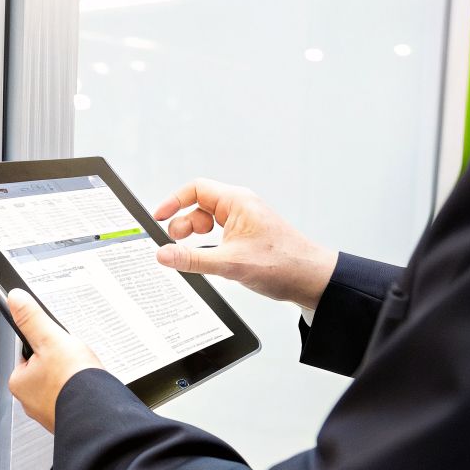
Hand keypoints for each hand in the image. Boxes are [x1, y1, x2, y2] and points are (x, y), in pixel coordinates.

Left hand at [7, 289, 103, 433]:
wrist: (99, 414)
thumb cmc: (74, 384)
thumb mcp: (51, 340)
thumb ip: (32, 319)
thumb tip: (15, 299)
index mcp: (20, 383)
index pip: (28, 353)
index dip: (46, 344)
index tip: (57, 345)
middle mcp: (31, 401)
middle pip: (45, 368)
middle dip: (61, 362)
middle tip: (73, 361)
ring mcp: (50, 412)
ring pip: (61, 384)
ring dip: (73, 378)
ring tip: (83, 375)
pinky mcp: (67, 418)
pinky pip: (73, 398)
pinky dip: (81, 392)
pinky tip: (89, 389)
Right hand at [152, 178, 337, 309]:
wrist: (310, 279)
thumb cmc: (283, 264)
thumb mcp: (230, 263)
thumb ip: (192, 259)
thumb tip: (164, 254)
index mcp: (237, 202)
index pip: (196, 189)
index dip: (173, 202)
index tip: (159, 217)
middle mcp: (240, 208)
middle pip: (199, 207)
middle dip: (183, 225)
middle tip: (175, 245)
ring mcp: (244, 222)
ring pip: (208, 223)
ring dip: (195, 238)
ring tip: (193, 256)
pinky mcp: (246, 237)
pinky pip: (218, 236)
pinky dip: (207, 247)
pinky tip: (207, 261)